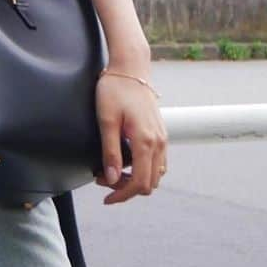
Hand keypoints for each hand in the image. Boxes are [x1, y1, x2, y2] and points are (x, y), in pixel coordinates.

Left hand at [93, 68, 168, 204]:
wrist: (131, 68)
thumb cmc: (115, 90)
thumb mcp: (106, 120)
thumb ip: (110, 152)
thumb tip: (110, 180)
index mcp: (145, 141)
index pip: (139, 183)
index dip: (122, 195)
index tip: (105, 198)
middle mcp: (159, 143)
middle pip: (149, 183)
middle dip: (127, 188)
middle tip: (104, 179)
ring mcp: (163, 138)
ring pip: (156, 175)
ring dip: (136, 180)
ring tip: (113, 171)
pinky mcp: (161, 133)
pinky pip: (158, 162)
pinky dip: (144, 169)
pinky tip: (126, 162)